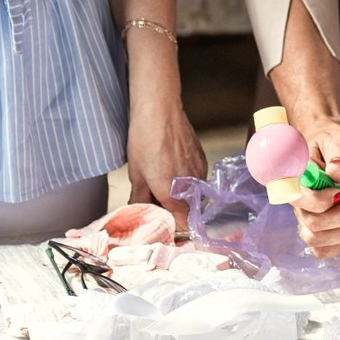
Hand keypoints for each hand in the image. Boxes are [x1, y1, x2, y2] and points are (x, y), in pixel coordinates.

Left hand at [126, 98, 206, 219]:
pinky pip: (197, 180)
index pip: (182, 225)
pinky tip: (172, 170)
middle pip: (188, 211)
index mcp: (172, 195)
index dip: (174, 228)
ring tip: (163, 184)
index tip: (164, 226)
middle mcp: (190, 187)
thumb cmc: (145, 139)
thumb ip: (140, 198)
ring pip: (193, 196)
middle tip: (157, 203)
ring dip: (181, 196)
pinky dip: (186, 181)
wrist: (160, 111)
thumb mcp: (136, 174)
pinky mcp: (203, 161)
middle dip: (175, 212)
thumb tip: (138, 210)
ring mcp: (200, 174)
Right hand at [285, 118, 339, 256]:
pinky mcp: (316, 226)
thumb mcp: (337, 141)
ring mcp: (305, 215)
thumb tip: (336, 170)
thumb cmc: (329, 143)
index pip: (298, 200)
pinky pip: (320, 249)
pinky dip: (339, 245)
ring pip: (315, 239)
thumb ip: (338, 156)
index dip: (321, 201)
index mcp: (295, 179)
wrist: (328, 146)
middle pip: (311, 224)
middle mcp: (297, 201)